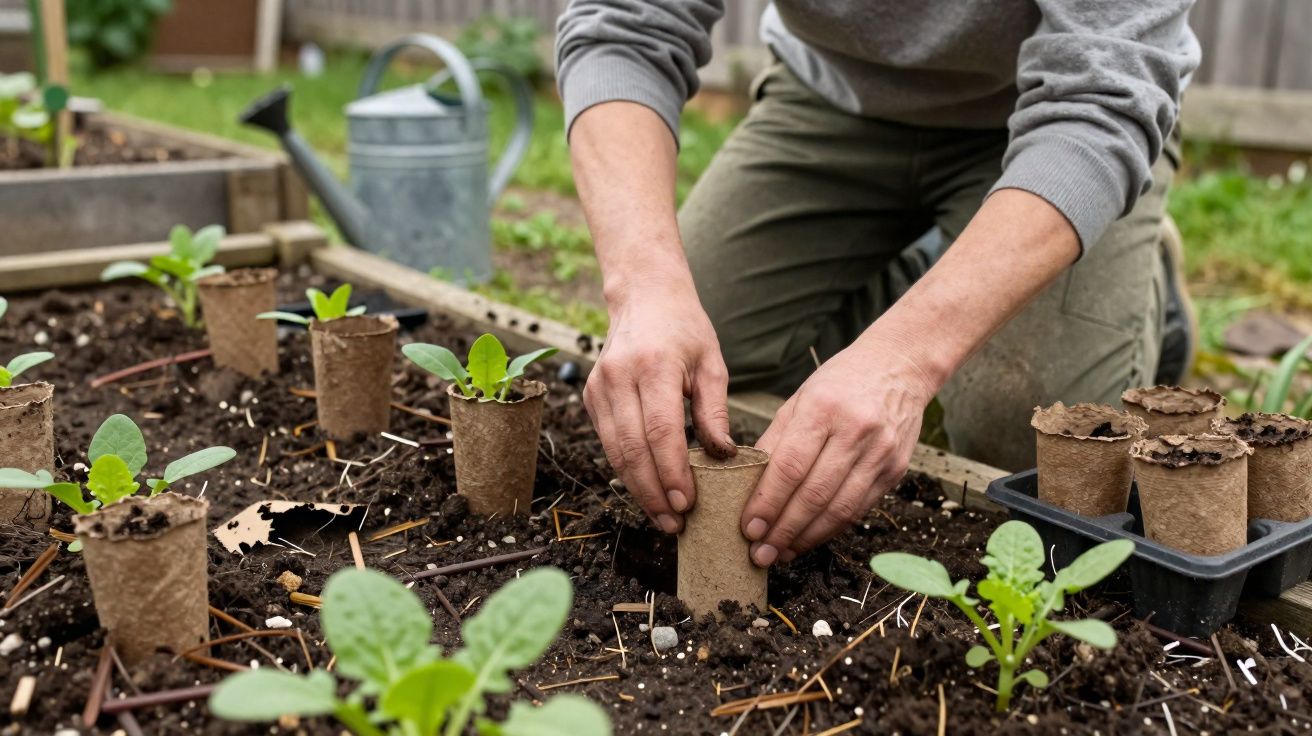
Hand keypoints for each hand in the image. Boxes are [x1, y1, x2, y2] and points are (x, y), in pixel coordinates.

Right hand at [584, 279, 735, 533]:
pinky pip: (608, 442)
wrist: (643, 296)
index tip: (686, 503)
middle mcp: (619, 377)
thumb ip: (714, 411)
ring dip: (638, 489)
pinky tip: (647, 490)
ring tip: (662, 516)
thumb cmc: (685, 330)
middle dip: (653, 492)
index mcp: (654, 366)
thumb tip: (724, 456)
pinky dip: (626, 470)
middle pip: (632, 448)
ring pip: (614, 452)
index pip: (660, 431)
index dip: (671, 472)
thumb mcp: (712, 362)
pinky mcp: (590, 396)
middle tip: (675, 524)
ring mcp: (599, 387)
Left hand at [742, 335, 937, 565]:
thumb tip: (746, 484)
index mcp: (824, 408)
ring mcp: (881, 453)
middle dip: (783, 530)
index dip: (767, 502)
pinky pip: (859, 508)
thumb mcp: (800, 399)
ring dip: (807, 538)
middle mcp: (856, 431)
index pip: (790, 466)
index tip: (748, 527)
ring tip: (781, 553)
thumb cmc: (841, 382)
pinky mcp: (895, 470)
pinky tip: (809, 539)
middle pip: (815, 494)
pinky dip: (831, 529)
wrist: (899, 367)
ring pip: (839, 509)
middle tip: (759, 553)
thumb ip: (775, 440)